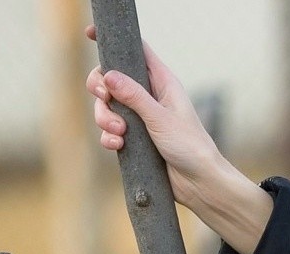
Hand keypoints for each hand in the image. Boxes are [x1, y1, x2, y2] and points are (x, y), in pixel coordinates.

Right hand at [85, 26, 225, 209]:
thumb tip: (109, 75)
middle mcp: (149, 97)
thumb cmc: (190, 147)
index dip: (113, 41)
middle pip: (110, 79)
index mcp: (161, 82)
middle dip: (101, 89)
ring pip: (107, 107)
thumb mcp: (161, 118)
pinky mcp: (134, 139)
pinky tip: (118, 146)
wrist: (199, 183)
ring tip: (121, 133)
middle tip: (105, 99)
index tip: (90, 34)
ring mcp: (140, 118)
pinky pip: (109, 132)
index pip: (135, 51)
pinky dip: (109, 137)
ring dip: (106, 118)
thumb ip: (134, 96)